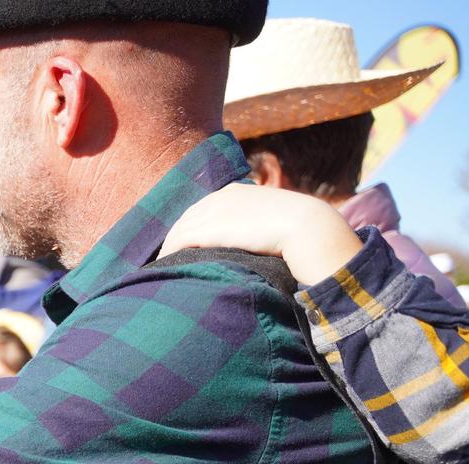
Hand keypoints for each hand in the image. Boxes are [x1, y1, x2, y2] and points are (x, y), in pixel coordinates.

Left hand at [162, 183, 362, 285]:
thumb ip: (257, 224)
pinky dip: (169, 253)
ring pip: (179, 229)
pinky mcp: (210, 227)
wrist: (306, 226)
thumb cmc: (298, 229)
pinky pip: (179, 240)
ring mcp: (214, 210)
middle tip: (165, 257)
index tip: (182, 243)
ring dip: (168, 248)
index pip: (202, 208)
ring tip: (162, 266)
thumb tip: (256, 240)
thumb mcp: (272, 219)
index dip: (190, 226)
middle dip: (175, 236)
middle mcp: (220, 197)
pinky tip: (165, 266)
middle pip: (187, 217)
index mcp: (235, 192)